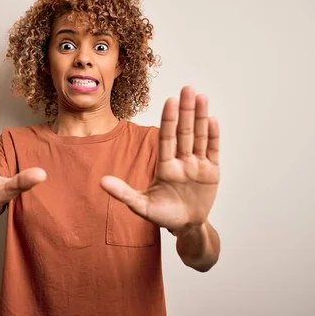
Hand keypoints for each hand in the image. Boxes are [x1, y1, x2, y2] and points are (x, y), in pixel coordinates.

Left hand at [100, 86, 218, 232]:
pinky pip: (212, 151)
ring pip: (199, 137)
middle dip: (186, 110)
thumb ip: (123, 193)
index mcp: (164, 165)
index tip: (169, 100)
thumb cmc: (162, 215)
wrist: (185, 227)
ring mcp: (197, 165)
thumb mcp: (141, 206)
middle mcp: (181, 160)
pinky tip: (211, 119)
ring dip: (200, 117)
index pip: (167, 138)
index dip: (169, 119)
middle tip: (187, 88)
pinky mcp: (211, 172)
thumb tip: (101, 182)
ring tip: (201, 97)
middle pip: (184, 131)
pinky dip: (213, 136)